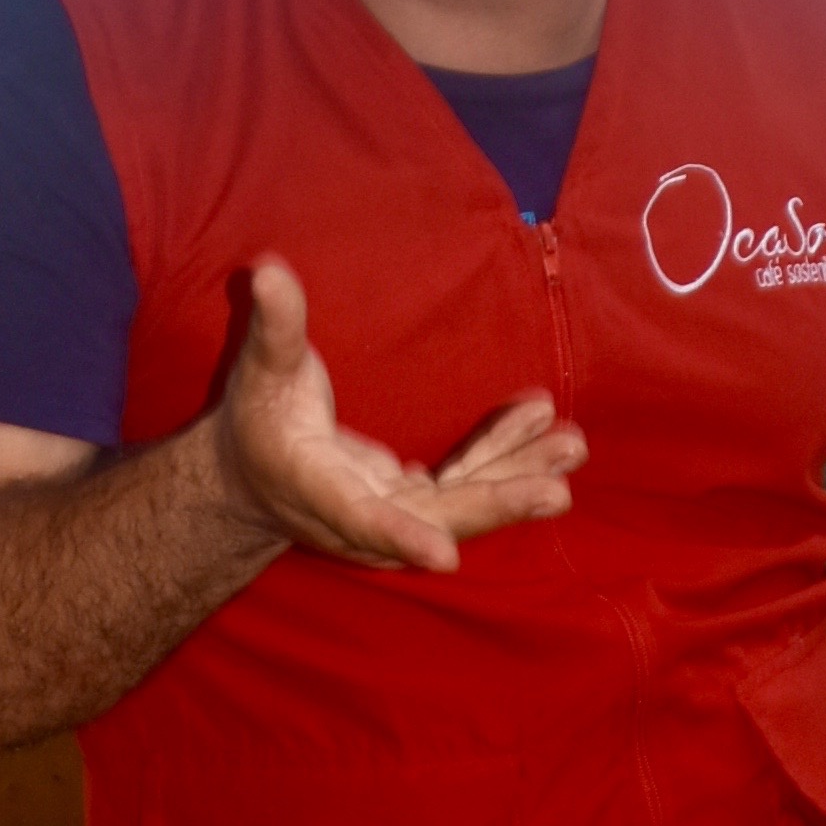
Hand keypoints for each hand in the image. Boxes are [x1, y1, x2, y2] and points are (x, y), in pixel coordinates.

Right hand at [210, 252, 583, 575]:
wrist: (252, 480)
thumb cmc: (255, 416)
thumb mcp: (260, 369)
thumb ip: (273, 325)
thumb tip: (268, 269)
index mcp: (319, 489)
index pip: (361, 518)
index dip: (400, 534)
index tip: (444, 556)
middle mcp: (362, 517)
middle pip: (436, 518)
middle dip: (497, 502)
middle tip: (556, 488)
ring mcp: (394, 514)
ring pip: (463, 503)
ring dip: (518, 477)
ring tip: (573, 446)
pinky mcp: (414, 501)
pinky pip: (466, 481)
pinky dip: (503, 453)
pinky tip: (541, 419)